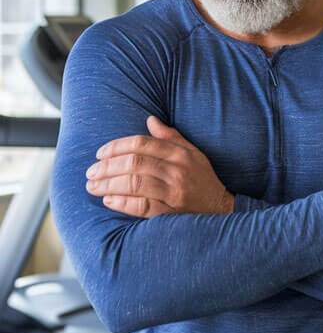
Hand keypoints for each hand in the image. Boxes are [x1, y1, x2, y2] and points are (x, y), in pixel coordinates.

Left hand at [85, 116, 233, 217]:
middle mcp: (178, 171)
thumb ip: (170, 137)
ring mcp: (175, 193)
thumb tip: (150, 120)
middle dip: (107, 166)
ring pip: (135, 183)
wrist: (221, 208)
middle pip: (135, 163)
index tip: (100, 153)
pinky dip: (122, 203)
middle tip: (91, 172)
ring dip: (108, 184)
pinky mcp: (172, 213)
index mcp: (181, 154)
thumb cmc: (202, 178)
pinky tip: (109, 200)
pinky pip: (142, 206)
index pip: (143, 143)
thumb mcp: (192, 153)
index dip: (117, 146)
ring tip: (92, 186)